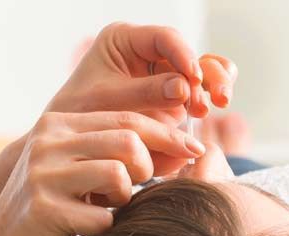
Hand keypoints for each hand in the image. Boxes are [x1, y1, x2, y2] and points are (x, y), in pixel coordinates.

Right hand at [0, 111, 204, 235]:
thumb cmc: (53, 210)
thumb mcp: (79, 170)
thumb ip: (115, 152)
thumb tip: (183, 146)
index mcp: (59, 125)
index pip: (126, 119)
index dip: (167, 134)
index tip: (196, 148)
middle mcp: (48, 142)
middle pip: (128, 141)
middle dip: (149, 167)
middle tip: (140, 187)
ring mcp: (43, 175)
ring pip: (118, 174)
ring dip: (125, 198)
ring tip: (107, 207)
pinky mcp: (44, 209)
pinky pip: (101, 217)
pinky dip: (105, 228)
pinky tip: (89, 229)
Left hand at [48, 23, 236, 134]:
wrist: (72, 144)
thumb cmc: (78, 115)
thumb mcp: (107, 101)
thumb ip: (144, 93)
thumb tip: (184, 89)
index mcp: (126, 41)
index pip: (164, 39)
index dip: (184, 56)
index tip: (193, 79)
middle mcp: (148, 56)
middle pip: (188, 54)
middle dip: (206, 73)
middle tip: (216, 98)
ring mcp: (161, 79)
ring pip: (199, 73)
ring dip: (213, 86)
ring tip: (215, 106)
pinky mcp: (169, 102)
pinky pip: (196, 95)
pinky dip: (207, 100)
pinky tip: (210, 112)